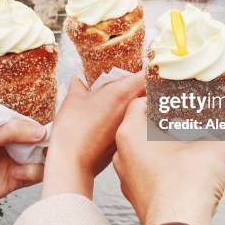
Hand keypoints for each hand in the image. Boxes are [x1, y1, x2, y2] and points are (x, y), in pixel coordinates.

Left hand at [0, 119, 45, 213]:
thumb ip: (11, 130)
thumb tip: (40, 132)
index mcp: (5, 125)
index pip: (32, 120)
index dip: (44, 122)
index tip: (55, 127)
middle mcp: (13, 141)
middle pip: (41, 139)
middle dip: (47, 142)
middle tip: (47, 146)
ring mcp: (15, 160)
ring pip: (41, 158)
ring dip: (41, 160)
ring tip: (28, 161)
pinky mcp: (15, 180)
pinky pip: (34, 176)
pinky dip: (32, 174)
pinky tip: (17, 174)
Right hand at [42, 72, 144, 198]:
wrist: (73, 161)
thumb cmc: (73, 129)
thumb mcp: (73, 99)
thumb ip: (79, 86)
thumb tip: (78, 80)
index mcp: (122, 93)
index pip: (147, 75)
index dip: (151, 68)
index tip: (150, 63)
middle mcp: (131, 109)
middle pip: (149, 92)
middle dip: (148, 85)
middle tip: (141, 79)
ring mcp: (130, 125)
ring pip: (143, 109)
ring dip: (142, 103)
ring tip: (130, 98)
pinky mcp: (125, 139)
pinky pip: (136, 124)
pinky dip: (133, 119)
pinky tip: (118, 118)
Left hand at [113, 97, 224, 224]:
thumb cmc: (186, 185)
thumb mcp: (216, 152)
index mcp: (130, 134)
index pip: (139, 103)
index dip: (159, 98)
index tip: (175, 98)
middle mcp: (122, 155)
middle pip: (141, 129)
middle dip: (166, 124)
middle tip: (186, 121)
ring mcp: (127, 178)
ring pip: (144, 153)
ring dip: (165, 148)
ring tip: (188, 146)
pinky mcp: (136, 197)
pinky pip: (148, 174)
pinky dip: (164, 169)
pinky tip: (184, 170)